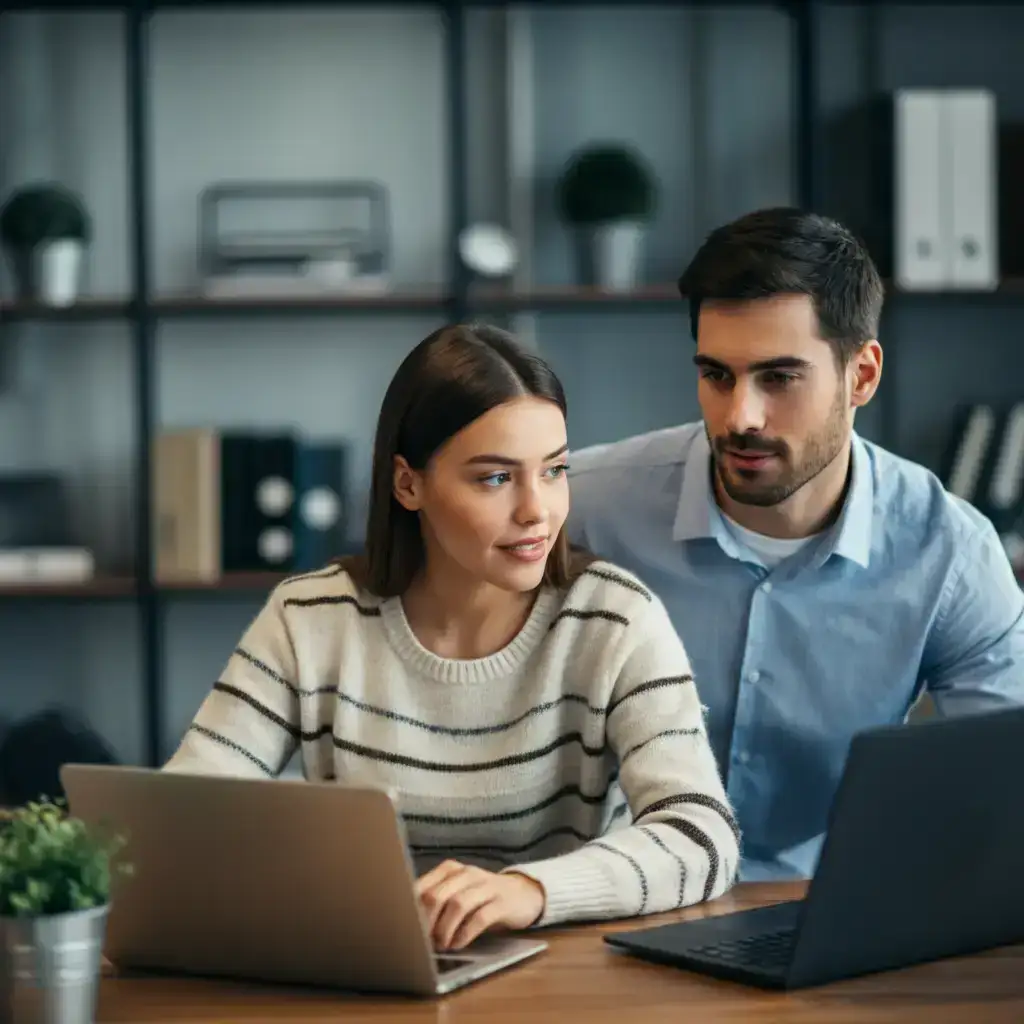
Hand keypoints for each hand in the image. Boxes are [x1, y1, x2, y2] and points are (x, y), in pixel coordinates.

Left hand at [415, 860, 545, 950]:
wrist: (522, 893)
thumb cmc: (481, 897)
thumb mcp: (457, 892)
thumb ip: (436, 899)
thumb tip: (407, 922)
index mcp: (450, 869)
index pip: (422, 887)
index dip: (411, 911)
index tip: (406, 930)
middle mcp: (467, 873)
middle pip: (437, 896)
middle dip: (426, 923)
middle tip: (423, 942)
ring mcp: (486, 886)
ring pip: (458, 905)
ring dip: (445, 930)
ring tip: (442, 945)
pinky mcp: (502, 902)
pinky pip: (480, 917)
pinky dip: (465, 934)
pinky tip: (459, 944)